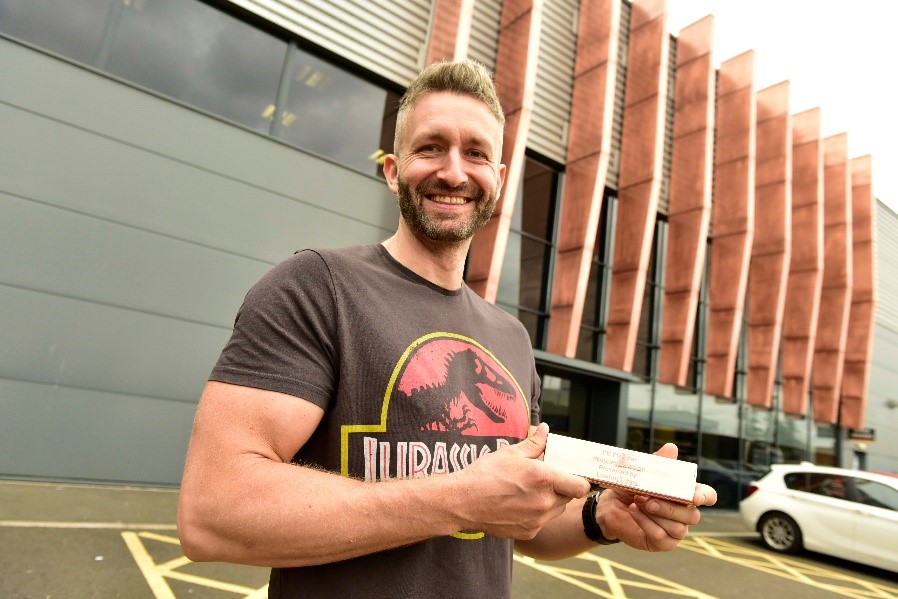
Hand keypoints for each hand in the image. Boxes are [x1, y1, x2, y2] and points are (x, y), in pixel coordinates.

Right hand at [452, 423, 591, 539]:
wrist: (463, 502)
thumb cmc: (485, 474)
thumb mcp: (511, 452)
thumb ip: (534, 443)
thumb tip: (546, 430)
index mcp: (544, 478)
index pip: (581, 486)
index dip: (579, 481)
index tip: (571, 476)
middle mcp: (545, 502)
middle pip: (568, 497)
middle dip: (561, 488)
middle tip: (544, 481)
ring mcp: (537, 520)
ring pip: (555, 511)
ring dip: (549, 502)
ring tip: (528, 492)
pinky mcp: (528, 532)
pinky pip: (541, 522)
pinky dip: (535, 515)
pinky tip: (517, 505)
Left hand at [596, 443, 716, 551]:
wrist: (610, 505)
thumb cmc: (631, 488)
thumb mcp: (643, 473)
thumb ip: (659, 463)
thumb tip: (672, 448)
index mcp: (686, 495)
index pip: (708, 496)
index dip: (705, 497)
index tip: (695, 496)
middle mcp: (685, 514)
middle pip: (692, 515)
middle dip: (669, 506)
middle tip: (647, 497)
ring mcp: (675, 531)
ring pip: (678, 528)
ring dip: (656, 514)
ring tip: (637, 502)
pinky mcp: (662, 543)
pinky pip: (661, 537)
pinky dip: (645, 523)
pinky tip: (634, 512)